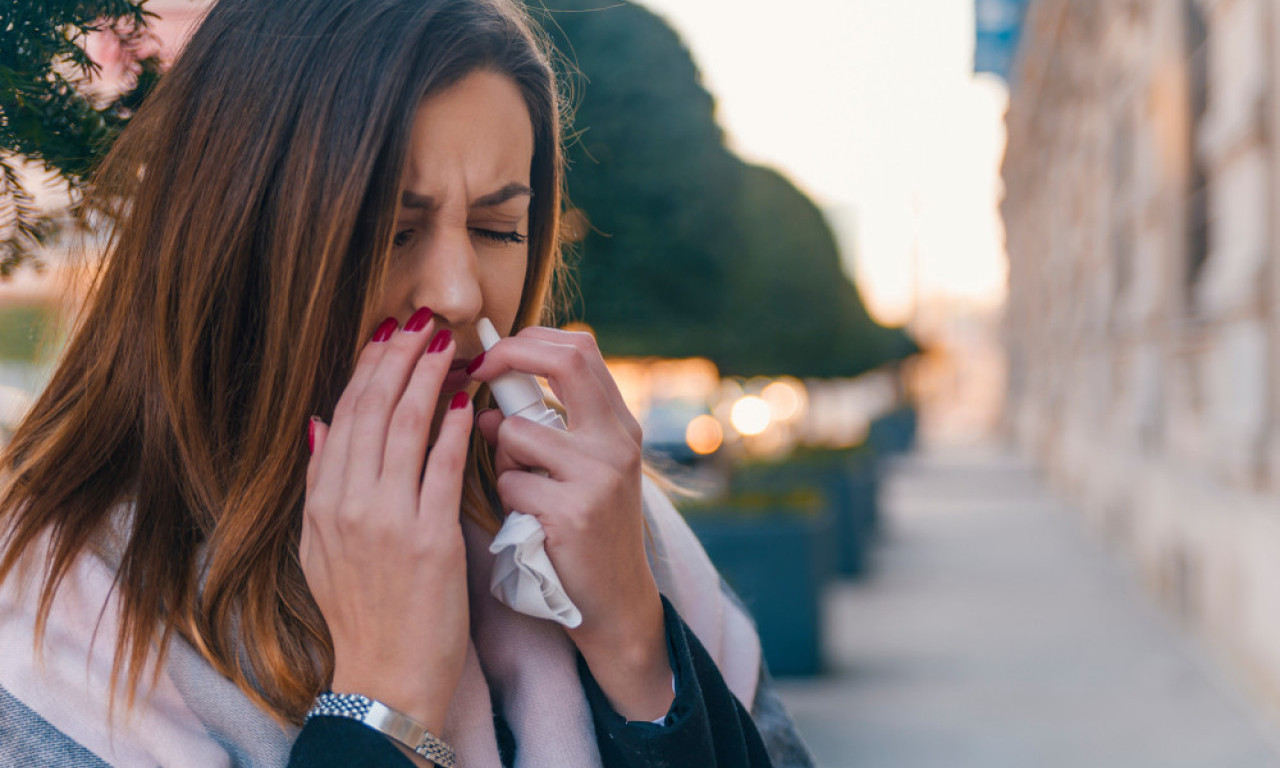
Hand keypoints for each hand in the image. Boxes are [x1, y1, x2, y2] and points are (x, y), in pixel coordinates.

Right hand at [301, 310, 471, 733]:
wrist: (386, 677)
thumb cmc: (362, 613)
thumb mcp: (318, 549)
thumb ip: (319, 484)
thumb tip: (317, 423)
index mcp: (322, 502)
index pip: (344, 415)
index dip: (366, 367)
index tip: (386, 332)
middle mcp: (348, 503)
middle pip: (373, 409)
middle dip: (398, 356)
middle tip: (420, 319)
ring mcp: (387, 519)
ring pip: (406, 426)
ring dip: (428, 376)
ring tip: (448, 342)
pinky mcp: (429, 538)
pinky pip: (442, 467)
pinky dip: (453, 427)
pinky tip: (467, 398)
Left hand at [468, 327, 672, 719]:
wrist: (614, 602)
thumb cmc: (585, 531)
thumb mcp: (580, 471)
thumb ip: (545, 432)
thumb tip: (483, 406)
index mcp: (619, 424)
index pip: (580, 348)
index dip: (529, 340)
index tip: (491, 354)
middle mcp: (618, 441)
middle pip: (565, 362)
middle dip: (508, 358)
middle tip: (476, 371)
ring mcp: (600, 476)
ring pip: (515, 432)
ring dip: (500, 458)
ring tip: (520, 489)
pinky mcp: (574, 512)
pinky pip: (510, 484)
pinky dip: (506, 501)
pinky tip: (529, 524)